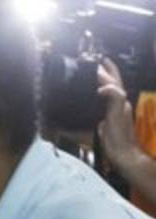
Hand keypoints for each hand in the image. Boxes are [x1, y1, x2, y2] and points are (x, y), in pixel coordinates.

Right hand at [98, 58, 145, 175]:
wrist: (123, 157)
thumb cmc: (118, 139)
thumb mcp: (115, 118)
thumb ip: (114, 99)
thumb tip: (106, 85)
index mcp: (120, 102)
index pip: (113, 82)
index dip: (105, 72)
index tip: (94, 63)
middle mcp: (120, 104)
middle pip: (115, 83)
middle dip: (109, 71)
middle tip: (100, 61)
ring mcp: (117, 111)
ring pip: (112, 91)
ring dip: (106, 80)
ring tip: (96, 73)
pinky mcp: (111, 119)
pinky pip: (106, 100)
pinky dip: (101, 92)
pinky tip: (95, 94)